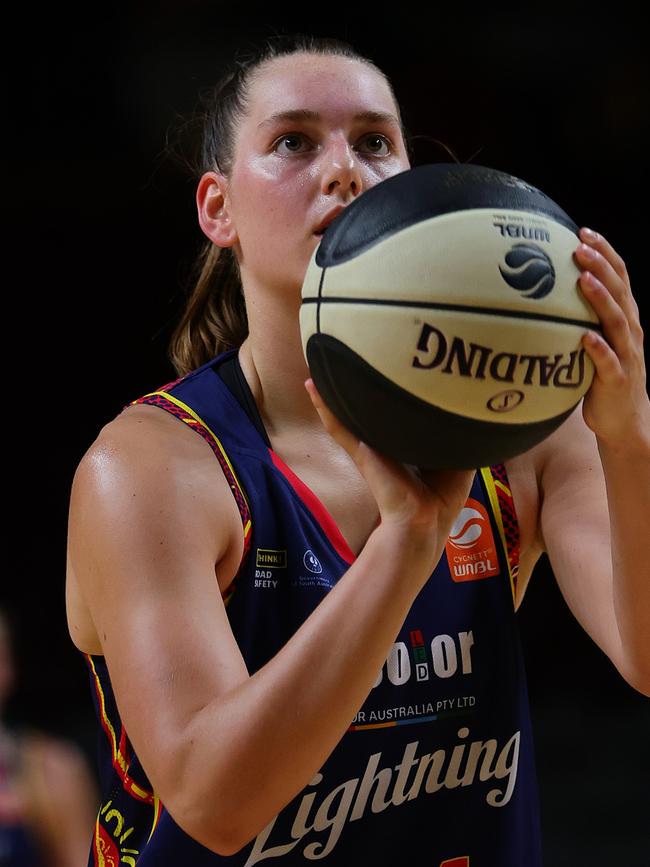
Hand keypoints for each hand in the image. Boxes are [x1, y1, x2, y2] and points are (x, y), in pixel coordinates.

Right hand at [304, 378, 473, 551]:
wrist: (424, 521)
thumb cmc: (443, 495)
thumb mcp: (459, 459)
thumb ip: (461, 435)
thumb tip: (471, 409)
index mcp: (408, 444)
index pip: (398, 414)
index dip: (394, 394)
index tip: (391, 370)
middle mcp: (386, 442)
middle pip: (369, 410)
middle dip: (357, 389)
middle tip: (350, 358)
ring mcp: (369, 447)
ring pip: (348, 415)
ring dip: (333, 394)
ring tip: (320, 366)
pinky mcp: (361, 453)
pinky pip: (339, 428)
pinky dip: (325, 409)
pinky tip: (312, 386)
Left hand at [574, 227, 649, 449]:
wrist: (624, 420)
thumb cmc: (602, 376)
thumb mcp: (595, 341)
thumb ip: (579, 318)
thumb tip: (542, 294)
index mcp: (625, 318)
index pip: (619, 277)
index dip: (605, 253)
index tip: (584, 231)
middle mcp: (629, 332)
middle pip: (619, 291)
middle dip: (601, 266)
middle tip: (579, 246)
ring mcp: (626, 355)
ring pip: (616, 322)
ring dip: (600, 299)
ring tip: (582, 280)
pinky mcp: (617, 380)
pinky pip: (609, 362)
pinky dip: (599, 349)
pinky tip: (585, 337)